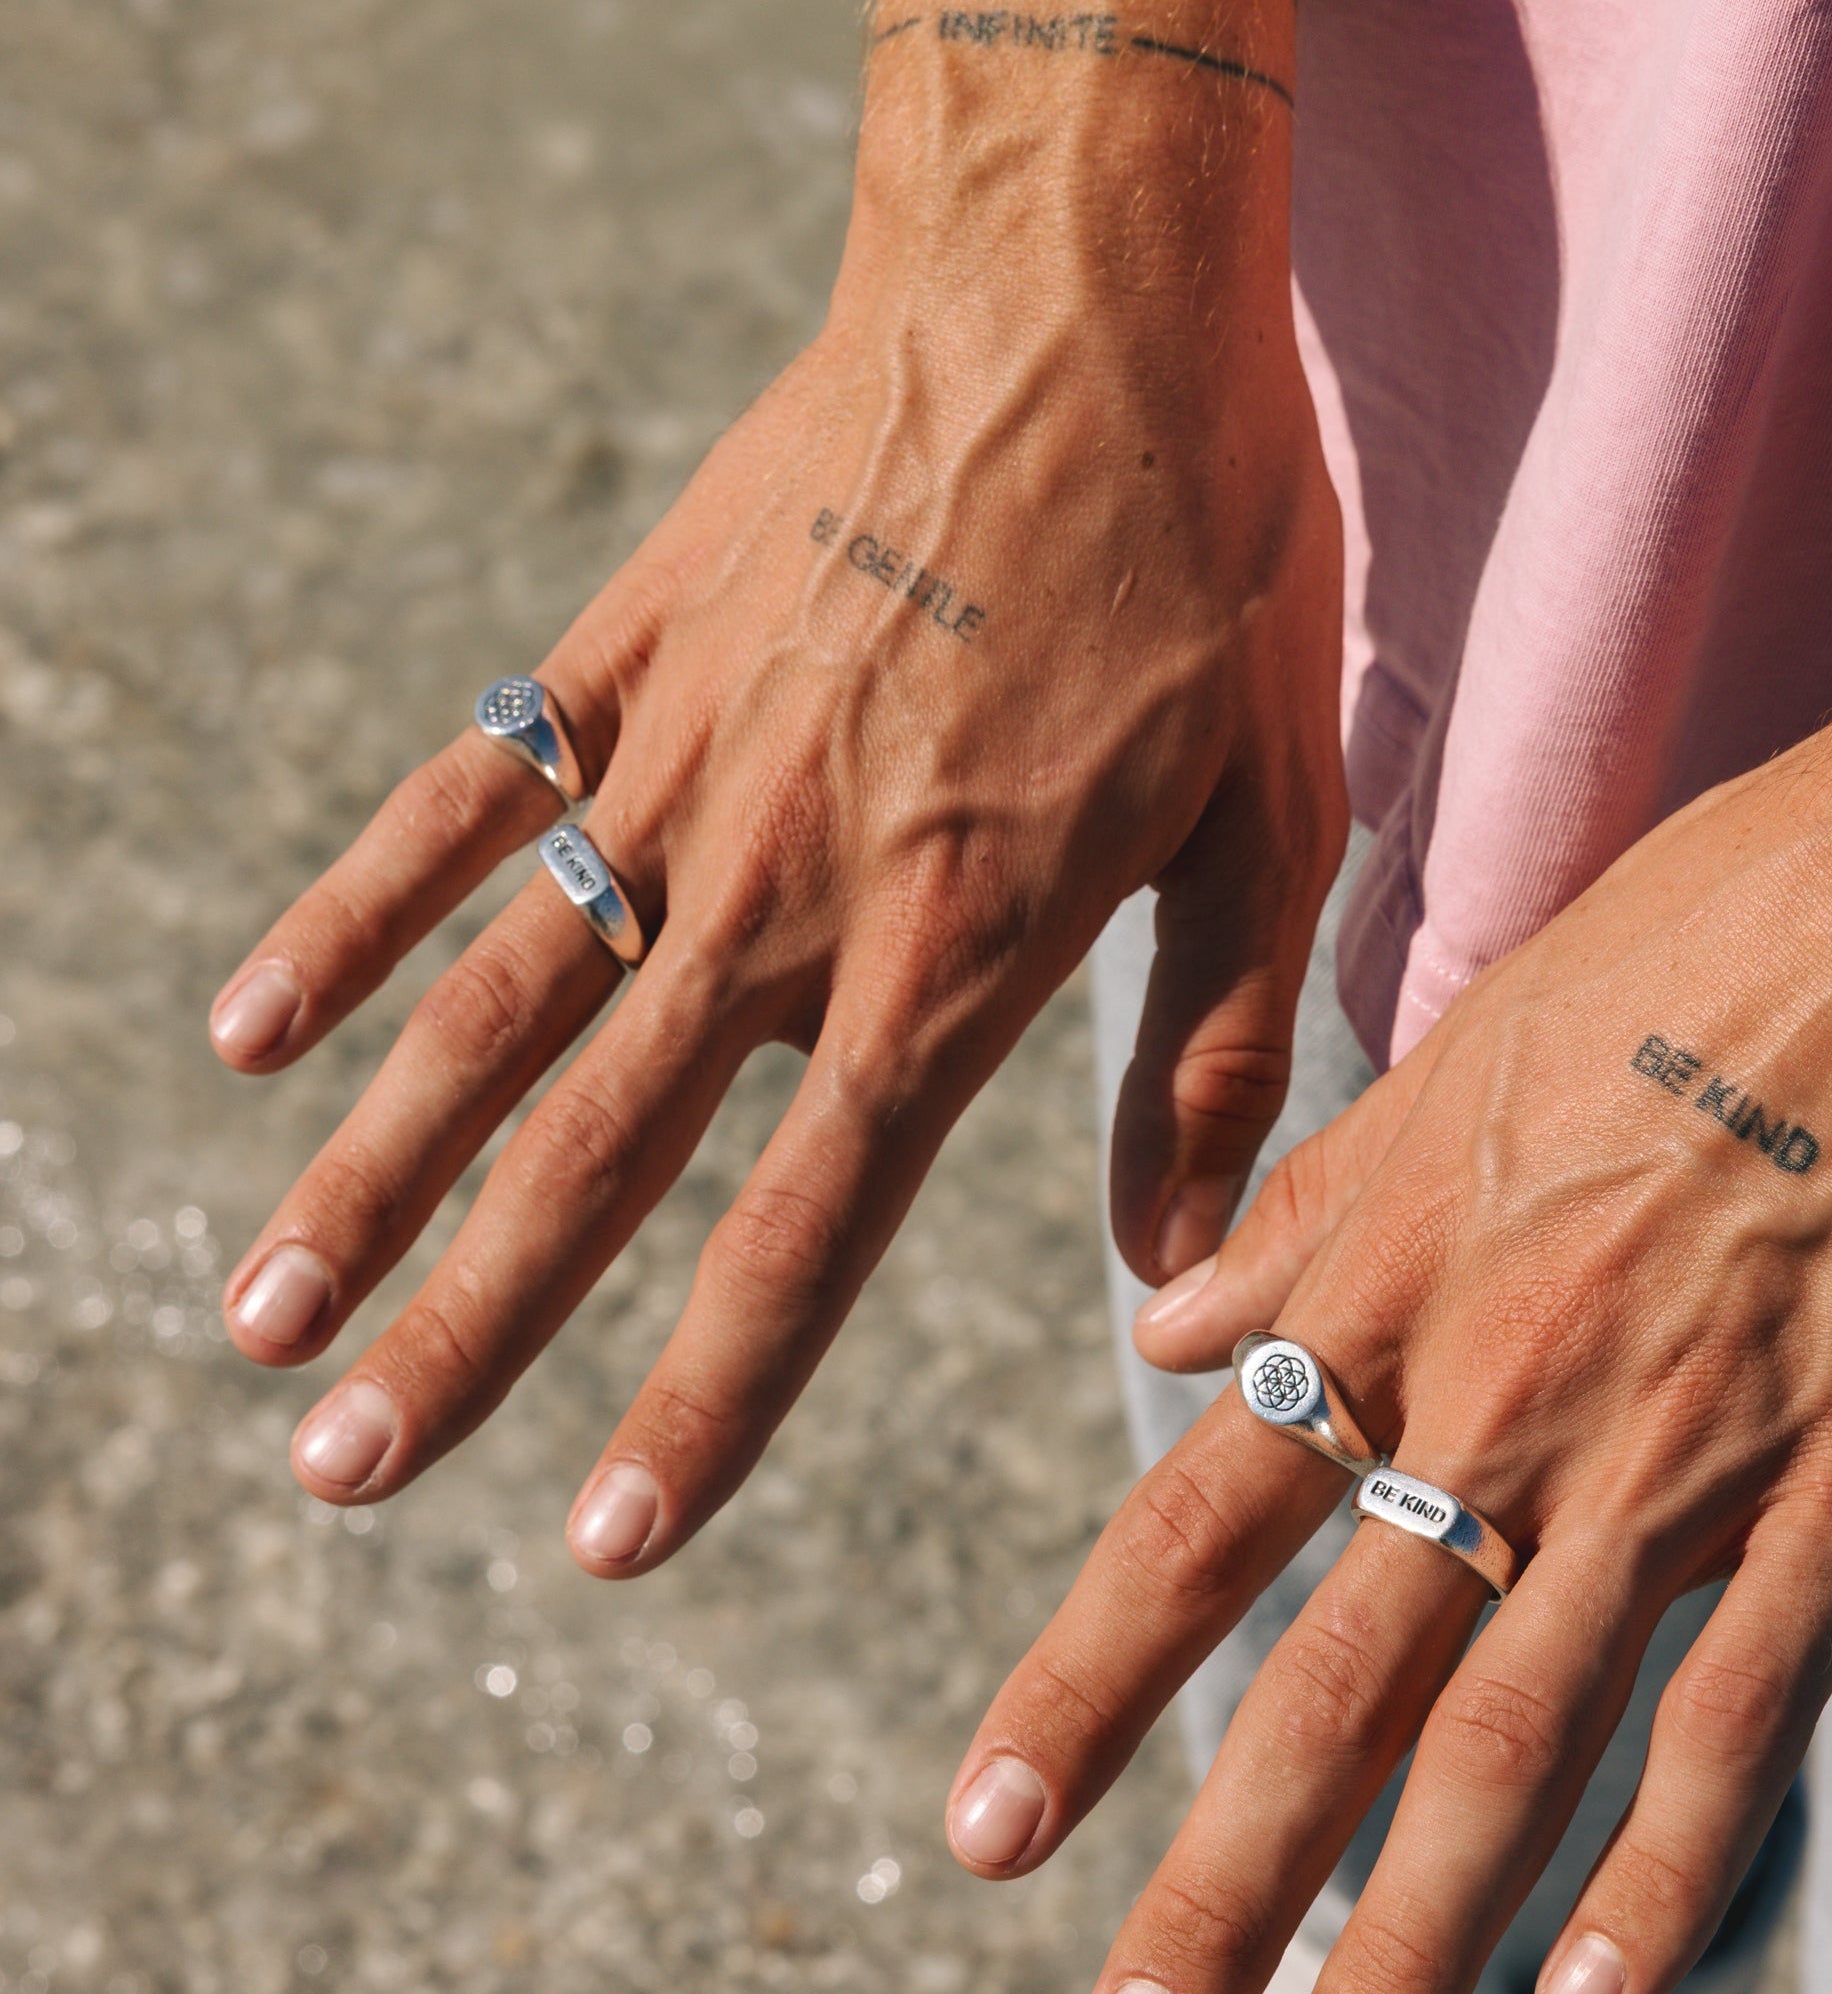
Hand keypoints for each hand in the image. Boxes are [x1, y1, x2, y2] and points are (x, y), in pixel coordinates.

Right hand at [210, 8, 1342, 1570]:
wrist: (1080, 297)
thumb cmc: (1202, 570)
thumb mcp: (1265, 830)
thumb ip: (1210, 1062)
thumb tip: (1173, 1273)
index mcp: (953, 957)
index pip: (808, 1235)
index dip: (707, 1403)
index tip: (604, 1541)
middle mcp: (790, 892)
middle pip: (600, 1154)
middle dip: (472, 1331)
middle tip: (347, 1474)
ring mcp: (686, 770)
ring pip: (494, 1002)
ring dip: (369, 1168)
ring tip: (264, 1315)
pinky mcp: (625, 657)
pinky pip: (462, 801)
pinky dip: (353, 913)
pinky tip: (249, 1027)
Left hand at [950, 510, 1831, 1993]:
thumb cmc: (1692, 950)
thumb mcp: (1457, 1057)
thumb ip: (1307, 1216)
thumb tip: (1164, 1323)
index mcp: (1395, 1283)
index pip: (1196, 1525)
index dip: (1084, 1689)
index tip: (984, 1830)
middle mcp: (1505, 1395)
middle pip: (1332, 1685)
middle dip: (1216, 1888)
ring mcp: (1677, 1460)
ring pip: (1510, 1742)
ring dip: (1406, 1942)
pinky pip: (1734, 1724)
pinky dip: (1662, 1879)